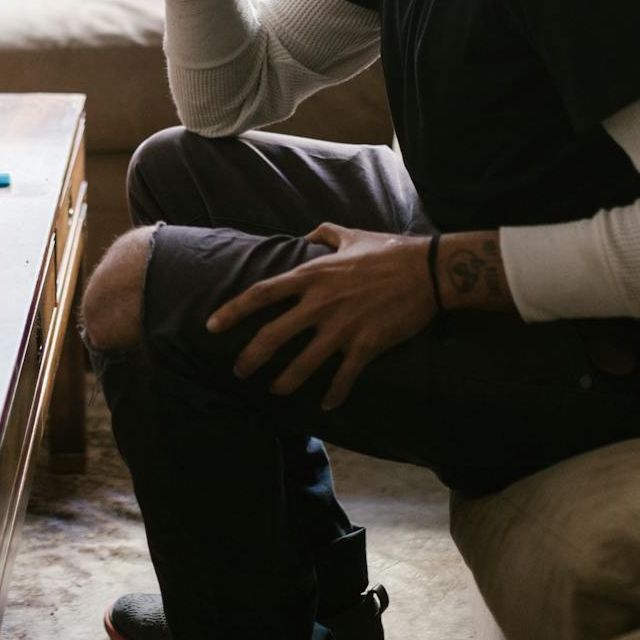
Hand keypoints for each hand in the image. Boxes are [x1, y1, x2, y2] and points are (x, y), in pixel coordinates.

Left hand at [207, 225, 435, 409]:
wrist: (428, 271)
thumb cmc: (388, 251)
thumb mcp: (350, 234)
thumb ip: (323, 234)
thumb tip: (307, 234)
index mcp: (312, 275)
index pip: (262, 294)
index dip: (233, 311)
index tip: (212, 325)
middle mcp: (321, 303)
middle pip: (273, 335)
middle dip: (251, 357)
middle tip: (239, 370)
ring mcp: (343, 327)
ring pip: (303, 363)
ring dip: (286, 381)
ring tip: (276, 391)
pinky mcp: (366, 345)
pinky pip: (343, 377)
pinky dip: (333, 394)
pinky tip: (326, 405)